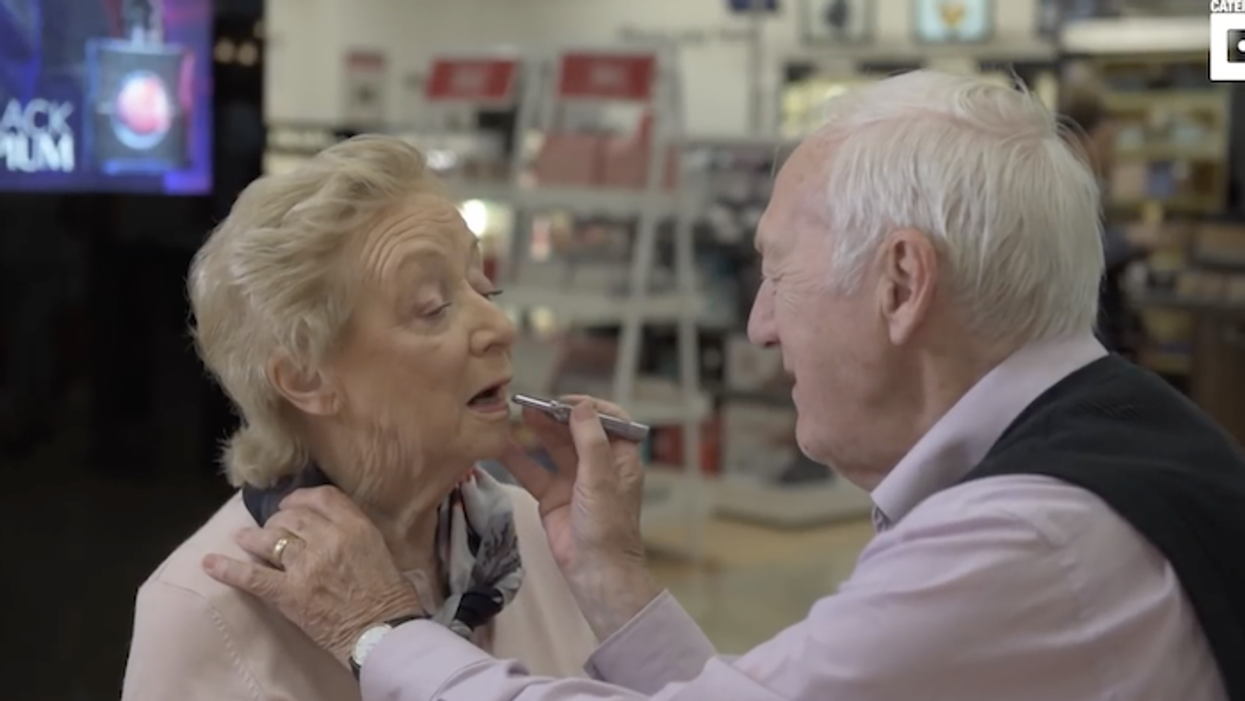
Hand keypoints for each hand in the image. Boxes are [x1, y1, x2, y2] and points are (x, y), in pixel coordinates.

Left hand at [202, 486, 423, 664]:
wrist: (383, 631)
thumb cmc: (389, 593)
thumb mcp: (379, 548)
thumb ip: (353, 531)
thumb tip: (327, 525)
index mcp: (354, 526)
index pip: (321, 498)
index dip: (300, 497)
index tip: (291, 503)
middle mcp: (328, 539)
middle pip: (291, 517)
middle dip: (278, 520)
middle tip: (272, 527)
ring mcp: (305, 565)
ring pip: (270, 539)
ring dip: (254, 538)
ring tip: (244, 539)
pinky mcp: (288, 592)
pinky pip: (253, 576)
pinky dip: (228, 569)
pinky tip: (209, 563)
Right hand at [501, 395, 660, 639]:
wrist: (596, 573)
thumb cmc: (608, 527)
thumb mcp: (600, 478)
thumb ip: (589, 440)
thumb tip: (581, 405)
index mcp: (620, 459)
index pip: (609, 420)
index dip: (588, 407)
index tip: (564, 401)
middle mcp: (598, 467)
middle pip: (576, 431)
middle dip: (556, 416)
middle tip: (532, 403)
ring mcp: (574, 482)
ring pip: (553, 449)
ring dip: (537, 432)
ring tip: (518, 414)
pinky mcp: (552, 498)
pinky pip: (534, 473)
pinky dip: (518, 459)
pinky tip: (501, 445)